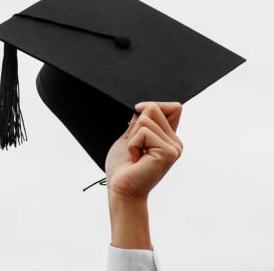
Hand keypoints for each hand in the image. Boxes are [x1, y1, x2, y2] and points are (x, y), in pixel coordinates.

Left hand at [105, 102, 182, 248]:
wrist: (121, 189)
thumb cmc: (123, 168)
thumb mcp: (130, 138)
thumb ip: (140, 122)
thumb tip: (144, 106)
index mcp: (169, 138)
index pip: (173, 107)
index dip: (153, 106)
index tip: (137, 115)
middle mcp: (175, 142)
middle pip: (155, 108)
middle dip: (136, 125)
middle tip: (135, 148)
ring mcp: (174, 147)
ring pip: (147, 118)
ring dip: (133, 137)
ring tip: (136, 154)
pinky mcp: (168, 152)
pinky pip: (144, 132)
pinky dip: (133, 144)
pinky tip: (137, 159)